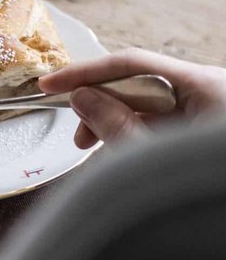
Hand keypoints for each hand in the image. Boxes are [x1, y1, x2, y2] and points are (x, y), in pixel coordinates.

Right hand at [38, 49, 225, 148]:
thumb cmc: (212, 195)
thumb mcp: (158, 160)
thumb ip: (117, 126)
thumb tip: (82, 98)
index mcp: (206, 86)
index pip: (131, 64)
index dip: (84, 73)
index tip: (48, 86)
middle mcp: (210, 91)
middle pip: (140, 84)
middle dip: (103, 107)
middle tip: (79, 140)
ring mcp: (213, 110)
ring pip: (152, 106)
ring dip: (120, 126)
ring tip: (105, 157)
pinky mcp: (211, 131)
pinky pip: (166, 123)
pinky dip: (140, 137)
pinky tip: (128, 160)